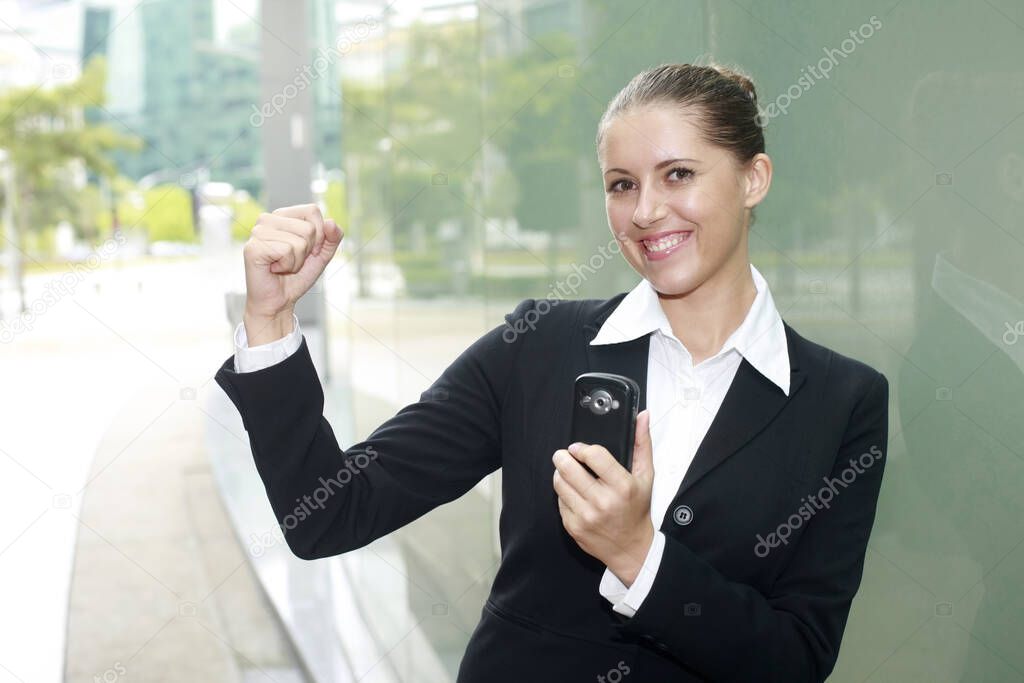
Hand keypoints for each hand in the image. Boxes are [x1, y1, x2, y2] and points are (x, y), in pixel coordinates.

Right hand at [242, 203, 343, 344]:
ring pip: (299, 241)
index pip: (312, 211)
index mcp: (282, 215)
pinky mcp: (253, 247)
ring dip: (297, 260)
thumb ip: (332, 238)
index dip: (319, 235)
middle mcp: (267, 219)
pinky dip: (287, 265)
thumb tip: (331, 222)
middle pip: (309, 228)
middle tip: (291, 260)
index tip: (307, 251)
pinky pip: (287, 251)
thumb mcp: (321, 255)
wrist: (279, 301)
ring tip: (282, 265)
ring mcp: (258, 232)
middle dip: (307, 251)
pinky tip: (274, 269)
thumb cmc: (296, 277)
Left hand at [552, 409, 655, 585]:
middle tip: (564, 455)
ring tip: (568, 472)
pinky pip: (559, 501)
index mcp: (622, 486)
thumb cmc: (637, 510)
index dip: (582, 447)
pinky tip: (574, 493)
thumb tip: (642, 416)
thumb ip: (642, 444)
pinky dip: (563, 494)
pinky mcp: (573, 526)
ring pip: (559, 483)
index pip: (594, 455)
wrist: (631, 549)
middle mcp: (603, 502)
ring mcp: (586, 516)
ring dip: (560, 473)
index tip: (579, 448)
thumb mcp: (646, 477)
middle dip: (562, 456)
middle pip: (568, 468)